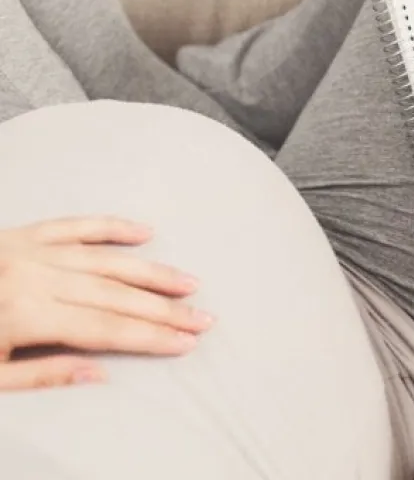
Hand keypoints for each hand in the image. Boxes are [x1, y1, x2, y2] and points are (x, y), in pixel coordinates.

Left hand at [0, 216, 211, 389]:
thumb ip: (39, 377)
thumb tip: (98, 375)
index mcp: (22, 315)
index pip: (104, 329)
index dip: (149, 336)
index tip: (185, 342)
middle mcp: (31, 277)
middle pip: (114, 295)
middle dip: (164, 309)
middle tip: (202, 318)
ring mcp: (28, 250)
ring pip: (105, 260)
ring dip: (151, 272)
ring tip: (187, 283)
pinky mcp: (21, 234)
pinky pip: (74, 225)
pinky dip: (111, 227)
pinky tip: (143, 232)